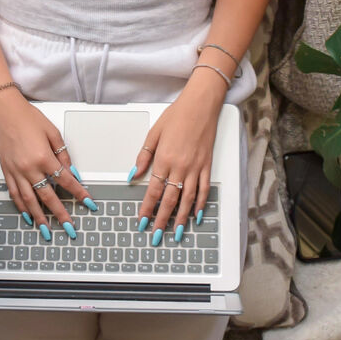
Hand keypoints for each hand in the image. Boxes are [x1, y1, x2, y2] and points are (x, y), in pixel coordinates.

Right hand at [0, 91, 95, 236]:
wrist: (4, 111)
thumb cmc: (28, 118)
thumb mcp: (52, 132)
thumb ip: (63, 154)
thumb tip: (71, 171)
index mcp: (43, 157)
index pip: (65, 181)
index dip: (78, 193)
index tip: (88, 203)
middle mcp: (29, 168)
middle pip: (48, 197)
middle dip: (60, 214)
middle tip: (69, 227)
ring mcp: (16, 172)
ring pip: (29, 201)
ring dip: (39, 217)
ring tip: (47, 230)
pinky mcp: (7, 172)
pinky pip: (14, 194)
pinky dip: (22, 207)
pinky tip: (27, 215)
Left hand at [132, 73, 226, 236]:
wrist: (201, 105)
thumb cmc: (177, 115)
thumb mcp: (154, 133)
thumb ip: (143, 156)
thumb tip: (133, 174)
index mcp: (164, 159)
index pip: (153, 191)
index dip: (147, 208)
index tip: (143, 221)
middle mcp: (180, 167)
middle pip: (169, 200)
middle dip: (162, 220)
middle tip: (157, 235)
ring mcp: (195, 168)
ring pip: (188, 199)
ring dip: (181, 218)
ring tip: (176, 233)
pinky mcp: (207, 165)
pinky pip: (204, 189)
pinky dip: (201, 204)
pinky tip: (197, 216)